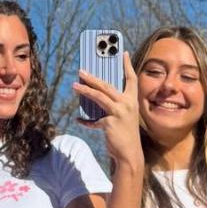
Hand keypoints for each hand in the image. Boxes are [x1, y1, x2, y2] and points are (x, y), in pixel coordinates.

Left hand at [73, 51, 143, 170]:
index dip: (127, 65)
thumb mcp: (124, 117)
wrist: (129, 154)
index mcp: (132, 101)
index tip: (123, 53)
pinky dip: (85, 120)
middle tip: (81, 71)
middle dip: (93, 77)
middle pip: (107, 86)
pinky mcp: (110, 123)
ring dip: (85, 90)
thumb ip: (113, 106)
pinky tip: (79, 119)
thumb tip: (95, 96)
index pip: (131, 79)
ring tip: (74, 85)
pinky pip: (94, 120)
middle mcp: (127, 104)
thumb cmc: (125, 134)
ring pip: (99, 97)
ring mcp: (119, 113)